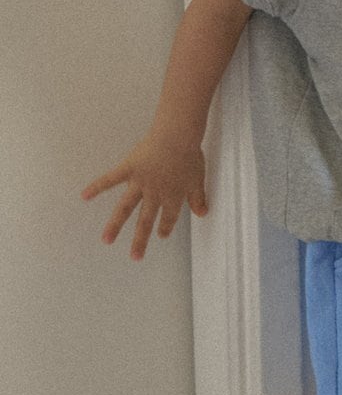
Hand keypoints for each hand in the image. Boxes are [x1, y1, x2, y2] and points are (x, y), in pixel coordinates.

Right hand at [81, 128, 209, 260]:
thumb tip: (203, 213)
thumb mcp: (198, 179)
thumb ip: (198, 198)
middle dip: (141, 239)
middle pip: (146, 220)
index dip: (166, 226)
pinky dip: (96, 187)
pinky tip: (84, 196)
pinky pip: (110, 179)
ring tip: (106, 240)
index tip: (161, 235)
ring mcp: (139, 183)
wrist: (177, 137)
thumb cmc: (189, 155)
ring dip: (116, 225)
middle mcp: (154, 194)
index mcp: (172, 196)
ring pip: (125, 208)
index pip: (169, 216)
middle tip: (135, 257)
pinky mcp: (128, 169)